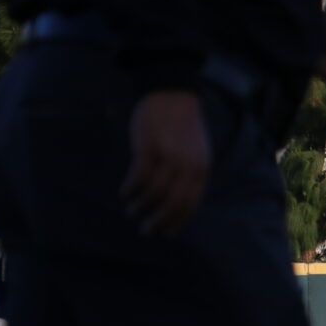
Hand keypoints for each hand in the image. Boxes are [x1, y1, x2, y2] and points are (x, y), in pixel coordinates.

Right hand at [123, 90, 211, 235]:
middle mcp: (188, 166)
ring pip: (153, 193)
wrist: (172, 93)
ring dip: (140, 206)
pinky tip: (124, 193)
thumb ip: (190, 174)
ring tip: (132, 210)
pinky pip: (138, 178)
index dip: (178, 221)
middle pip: (173, 204)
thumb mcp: (196, 151)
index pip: (190, 204)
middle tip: (146, 229)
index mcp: (201, 168)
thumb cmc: (180, 125)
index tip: (166, 233)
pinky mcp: (149, 148)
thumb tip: (177, 203)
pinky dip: (130, 189)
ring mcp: (169, 157)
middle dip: (159, 221)